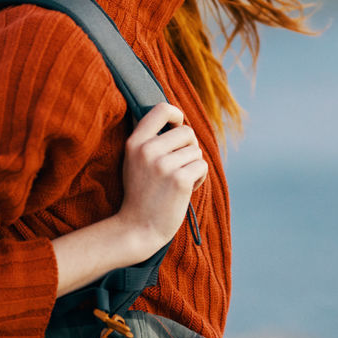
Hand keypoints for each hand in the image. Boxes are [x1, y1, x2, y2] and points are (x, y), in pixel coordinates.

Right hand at [114, 102, 206, 260]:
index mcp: (135, 142)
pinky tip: (186, 190)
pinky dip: (199, 178)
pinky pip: (202, 166)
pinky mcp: (179, 180)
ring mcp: (163, 165)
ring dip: (193, 166)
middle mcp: (147, 150)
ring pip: (196, 151)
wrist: (138, 228)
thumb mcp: (135, 161)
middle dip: (189, 148)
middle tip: (178, 166)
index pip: (161, 109)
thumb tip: (179, 122)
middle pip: (187, 132)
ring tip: (178, 182)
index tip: (177, 126)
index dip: (176, 114)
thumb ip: (151, 140)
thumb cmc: (141, 194)